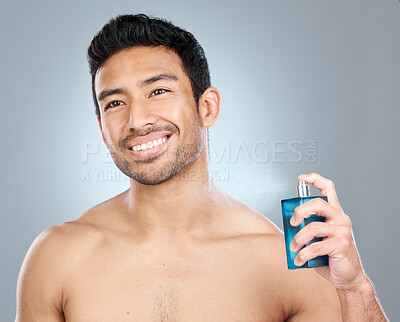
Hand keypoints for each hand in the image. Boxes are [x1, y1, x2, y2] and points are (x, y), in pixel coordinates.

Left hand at [289, 172, 368, 290]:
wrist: (347, 276)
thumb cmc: (330, 255)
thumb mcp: (318, 237)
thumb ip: (308, 226)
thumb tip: (289, 224)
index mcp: (335, 213)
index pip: (328, 188)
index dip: (315, 179)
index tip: (301, 178)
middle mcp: (340, 218)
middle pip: (318, 203)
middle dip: (300, 211)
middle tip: (293, 222)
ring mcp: (342, 231)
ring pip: (313, 227)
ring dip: (298, 238)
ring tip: (293, 247)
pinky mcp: (341, 244)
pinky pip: (315, 246)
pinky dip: (303, 254)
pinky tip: (299, 259)